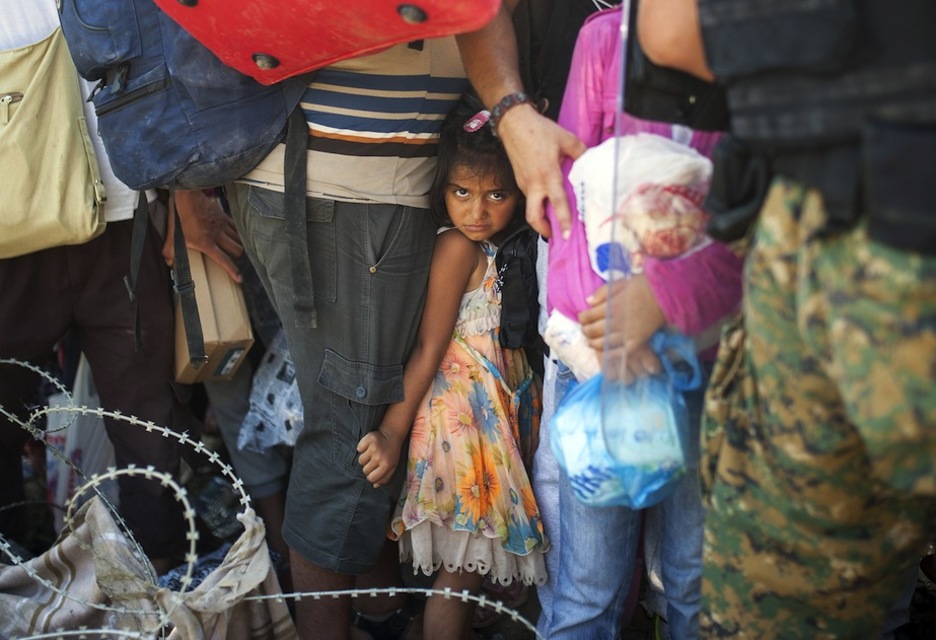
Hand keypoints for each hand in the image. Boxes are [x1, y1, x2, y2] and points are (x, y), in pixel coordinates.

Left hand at [164, 189, 243, 281]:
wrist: (187, 197)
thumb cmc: (180, 216)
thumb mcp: (172, 236)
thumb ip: (169, 251)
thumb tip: (167, 263)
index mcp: (207, 244)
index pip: (223, 260)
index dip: (233, 271)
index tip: (240, 278)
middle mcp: (218, 236)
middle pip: (237, 250)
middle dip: (238, 256)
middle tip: (235, 258)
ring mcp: (222, 225)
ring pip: (238, 238)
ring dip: (238, 244)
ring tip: (236, 247)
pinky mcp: (223, 216)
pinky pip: (235, 226)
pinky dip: (237, 231)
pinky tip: (234, 233)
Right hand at [357, 428, 404, 488]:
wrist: (392, 435)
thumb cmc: (392, 453)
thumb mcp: (393, 466)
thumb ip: (385, 478)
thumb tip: (375, 485)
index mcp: (386, 465)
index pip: (371, 478)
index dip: (370, 476)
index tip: (373, 471)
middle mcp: (379, 457)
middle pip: (364, 470)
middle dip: (368, 466)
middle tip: (373, 460)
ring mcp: (373, 448)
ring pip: (360, 460)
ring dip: (364, 457)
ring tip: (371, 453)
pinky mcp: (368, 439)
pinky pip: (359, 449)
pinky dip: (362, 447)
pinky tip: (368, 446)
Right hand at [495, 104, 585, 238]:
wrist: (514, 123)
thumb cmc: (539, 130)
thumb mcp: (567, 139)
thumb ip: (581, 153)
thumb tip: (592, 161)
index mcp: (548, 174)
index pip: (557, 202)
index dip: (563, 220)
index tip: (567, 235)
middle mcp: (534, 184)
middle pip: (534, 217)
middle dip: (544, 230)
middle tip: (556, 235)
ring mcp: (525, 184)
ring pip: (531, 208)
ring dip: (542, 217)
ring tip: (555, 219)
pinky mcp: (520, 181)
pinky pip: (530, 197)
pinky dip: (538, 203)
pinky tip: (548, 199)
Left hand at [579, 276, 666, 381]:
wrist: (667, 295)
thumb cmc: (645, 286)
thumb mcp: (622, 282)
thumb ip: (603, 291)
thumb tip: (588, 302)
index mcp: (611, 305)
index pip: (589, 315)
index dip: (582, 318)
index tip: (582, 318)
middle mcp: (616, 320)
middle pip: (593, 330)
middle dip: (585, 331)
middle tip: (585, 331)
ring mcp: (626, 333)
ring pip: (603, 343)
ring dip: (593, 343)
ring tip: (591, 342)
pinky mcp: (637, 342)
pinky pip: (620, 352)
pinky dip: (611, 354)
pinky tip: (606, 353)